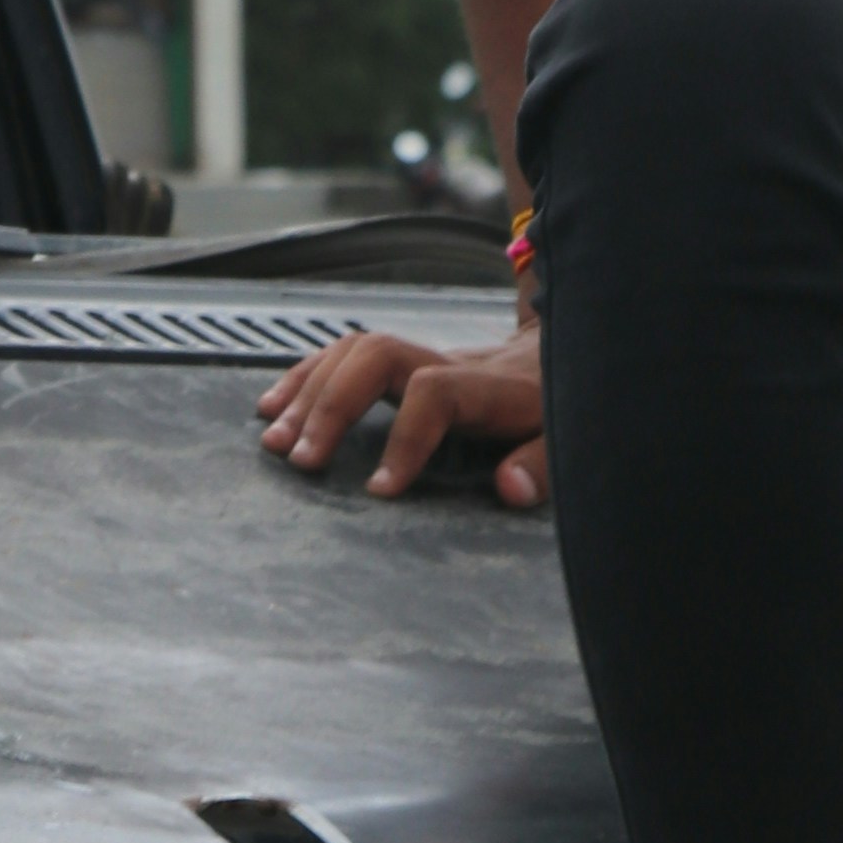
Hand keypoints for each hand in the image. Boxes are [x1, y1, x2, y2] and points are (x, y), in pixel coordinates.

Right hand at [255, 325, 549, 508]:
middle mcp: (449, 361)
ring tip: (274, 439)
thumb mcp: (569, 435)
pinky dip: (303, 378)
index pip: (435, 393)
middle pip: (376, 355)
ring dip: (307, 392)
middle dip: (331, 405)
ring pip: (352, 350)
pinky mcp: (404, 362)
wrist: (566, 351)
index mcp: (490, 385)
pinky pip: (344, 355)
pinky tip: (273, 406)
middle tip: (302, 461)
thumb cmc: (560, 404)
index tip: (380, 492)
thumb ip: (543, 463)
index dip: (405, 439)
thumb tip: (510, 489)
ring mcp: (422, 356)